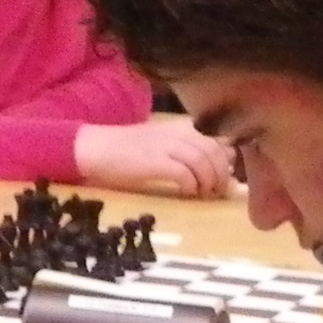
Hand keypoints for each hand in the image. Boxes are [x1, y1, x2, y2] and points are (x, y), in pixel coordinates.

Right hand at [74, 115, 233, 198]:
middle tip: (219, 191)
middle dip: (222, 173)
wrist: (95, 148)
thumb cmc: (127, 150)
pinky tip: (188, 192)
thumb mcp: (162, 144)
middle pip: (214, 150)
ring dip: (209, 181)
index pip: (217, 139)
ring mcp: (164, 146)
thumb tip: (217, 164)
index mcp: (181, 128)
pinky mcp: (153, 161)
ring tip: (205, 194)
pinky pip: (183, 173)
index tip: (228, 176)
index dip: (228, 159)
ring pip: (202, 161)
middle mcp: (177, 133)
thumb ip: (187, 150)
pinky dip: (191, 184)